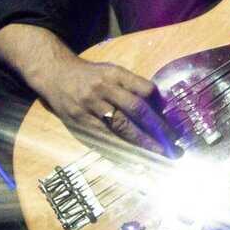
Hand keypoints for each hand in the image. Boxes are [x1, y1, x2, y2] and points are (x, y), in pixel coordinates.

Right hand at [30, 54, 178, 155]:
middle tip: (174, 143)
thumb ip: (132, 85)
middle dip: (158, 128)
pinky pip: (104, 137)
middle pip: (137, 109)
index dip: (160, 105)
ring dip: (143, 142)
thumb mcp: (111, 71)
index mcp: (115, 74)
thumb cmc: (89, 75)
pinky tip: (134, 158)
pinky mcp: (81, 121)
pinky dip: (121, 149)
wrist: (55, 73)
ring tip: (160, 154)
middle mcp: (104, 88)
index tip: (173, 120)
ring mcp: (91, 105)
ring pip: (122, 126)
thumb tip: (159, 105)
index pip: (144, 89)